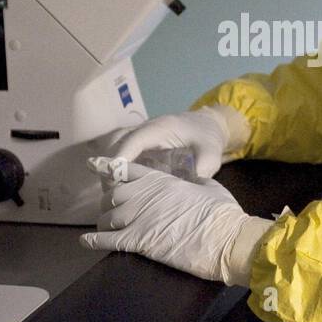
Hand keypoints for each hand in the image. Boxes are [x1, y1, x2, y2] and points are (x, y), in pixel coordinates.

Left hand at [80, 156, 272, 285]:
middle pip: (113, 194)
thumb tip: (194, 180)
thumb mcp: (209, 187)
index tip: (97, 168)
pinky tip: (86, 242)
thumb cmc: (222, 213)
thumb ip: (194, 181)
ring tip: (103, 229)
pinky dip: (94, 241)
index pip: (128, 171)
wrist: (226, 239)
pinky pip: (108, 240)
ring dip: (104, 223)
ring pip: (107, 217)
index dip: (110, 170)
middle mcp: (145, 195)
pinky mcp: (140, 241)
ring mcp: (140, 218)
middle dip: (109, 202)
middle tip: (110, 210)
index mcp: (162, 180)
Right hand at [97, 105, 249, 178]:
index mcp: (161, 128)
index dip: (120, 157)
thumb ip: (203, 168)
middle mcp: (145, 129)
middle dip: (110, 167)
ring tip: (112, 195)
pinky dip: (115, 170)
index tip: (112, 177)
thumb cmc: (207, 139)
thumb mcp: (211, 153)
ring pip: (114, 148)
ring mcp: (139, 136)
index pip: (134, 140)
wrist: (207, 126)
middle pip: (117, 144)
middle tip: (111, 193)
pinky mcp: (138, 146)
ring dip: (110, 169)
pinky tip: (119, 190)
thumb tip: (190, 189)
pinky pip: (120, 154)